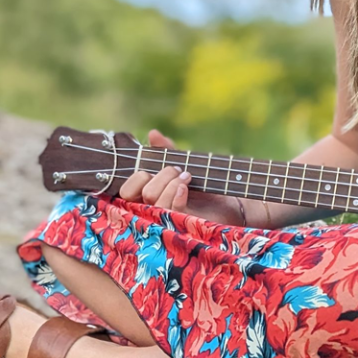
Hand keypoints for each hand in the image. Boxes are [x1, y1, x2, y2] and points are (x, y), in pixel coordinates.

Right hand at [119, 129, 244, 224]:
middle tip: (178, 170)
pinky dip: (176, 193)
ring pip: (154, 201)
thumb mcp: (183, 163)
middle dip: (158, 176)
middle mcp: (153, 211)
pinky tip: (185, 186)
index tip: (155, 169)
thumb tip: (153, 133)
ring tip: (187, 176)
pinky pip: (171, 209)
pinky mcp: (183, 224)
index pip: (126, 192)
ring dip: (170, 182)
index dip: (137, 178)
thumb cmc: (204, 182)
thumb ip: (167, 151)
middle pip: (138, 195)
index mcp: (147, 198)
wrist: (231, 197)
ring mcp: (167, 220)